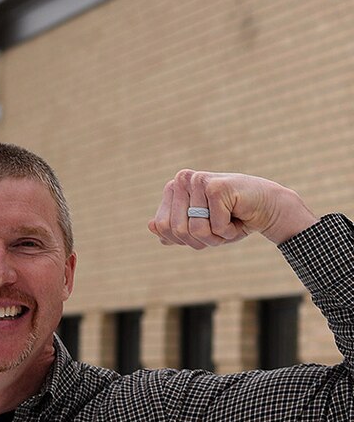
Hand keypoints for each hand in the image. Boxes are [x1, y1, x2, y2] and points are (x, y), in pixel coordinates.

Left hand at [148, 170, 317, 248]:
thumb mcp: (199, 230)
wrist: (269, 208)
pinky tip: (239, 216)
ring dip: (216, 237)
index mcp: (174, 188)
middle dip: (200, 240)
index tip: (204, 230)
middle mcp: (183, 180)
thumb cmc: (232, 219)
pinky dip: (229, 231)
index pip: (162, 227)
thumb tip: (151, 225)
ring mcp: (199, 181)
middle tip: (219, 229)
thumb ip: (173, 230)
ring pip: (195, 230)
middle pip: (177, 230)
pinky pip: (215, 226)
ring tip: (229, 222)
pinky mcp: (216, 187)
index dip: (183, 239)